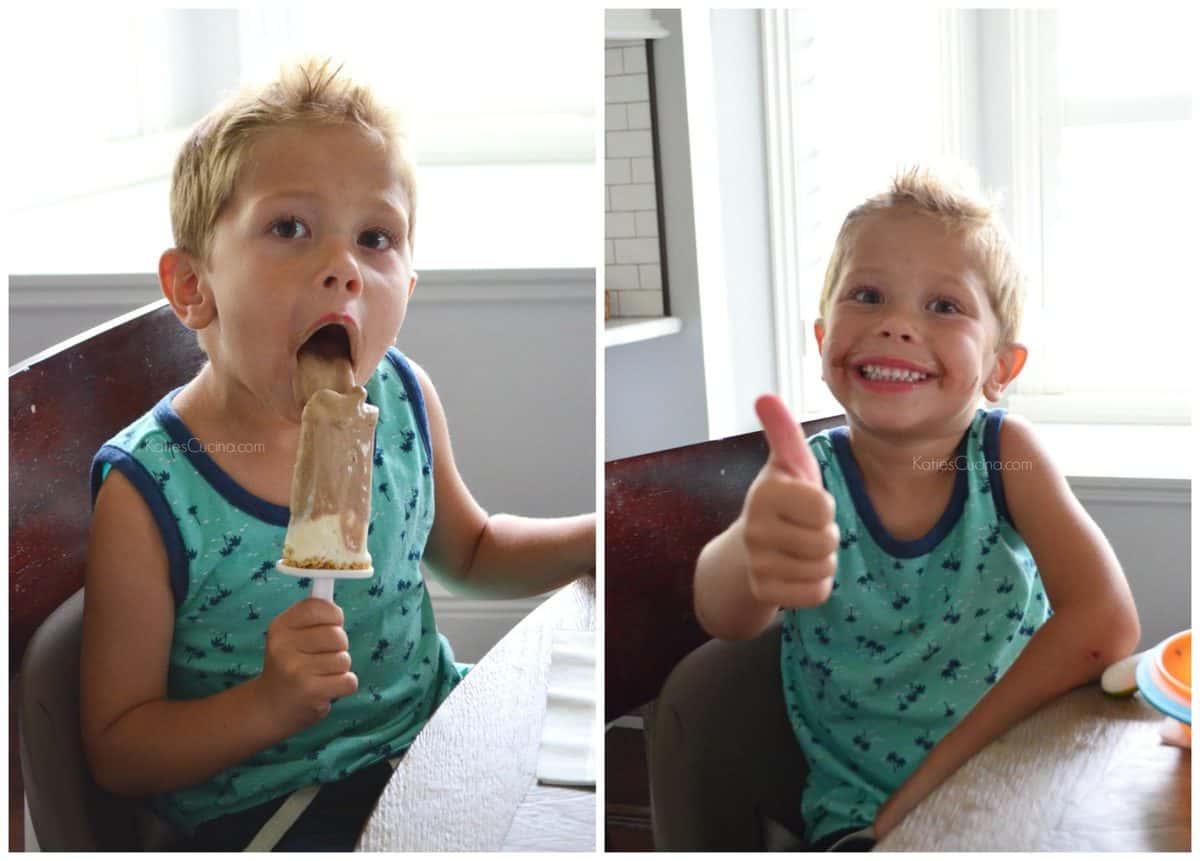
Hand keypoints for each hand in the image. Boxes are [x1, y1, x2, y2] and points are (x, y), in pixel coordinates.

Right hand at [256, 598, 357, 734]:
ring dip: (339, 669)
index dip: (334, 615)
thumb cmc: (289, 664)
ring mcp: (296, 670)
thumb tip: (336, 576)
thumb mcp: (290, 636)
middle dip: (339, 647)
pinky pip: (349, 681)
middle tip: (321, 657)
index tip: (332, 624)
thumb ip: (312, 616)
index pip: (318, 607)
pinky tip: (325, 688)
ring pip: (344, 659)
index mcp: (280, 627)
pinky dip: (343, 686)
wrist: (269, 708)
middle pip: (338, 635)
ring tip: (319, 675)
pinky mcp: (310, 692)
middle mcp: (284, 646)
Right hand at [739, 394, 839, 607]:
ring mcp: (756, 563)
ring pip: (822, 569)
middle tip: (804, 528)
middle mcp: (754, 529)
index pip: (823, 508)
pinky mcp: (763, 592)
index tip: (806, 502)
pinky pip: (815, 594)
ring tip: (801, 547)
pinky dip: (815, 585)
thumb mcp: (789, 464)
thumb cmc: (784, 499)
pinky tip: (797, 570)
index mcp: (765, 493)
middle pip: (826, 541)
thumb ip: (783, 431)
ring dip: (822, 560)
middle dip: (825, 535)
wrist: (751, 546)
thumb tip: (765, 397)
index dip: (824, 506)